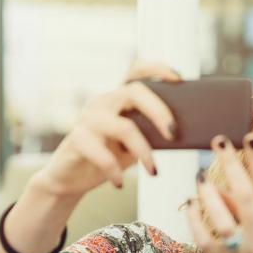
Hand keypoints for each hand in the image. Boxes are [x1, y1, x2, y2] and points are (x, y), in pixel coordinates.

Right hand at [32, 61, 179, 196]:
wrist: (70, 178)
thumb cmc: (108, 157)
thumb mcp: (135, 144)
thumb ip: (152, 134)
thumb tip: (181, 135)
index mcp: (119, 99)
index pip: (136, 71)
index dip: (157, 69)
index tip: (178, 78)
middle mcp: (102, 102)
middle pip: (134, 92)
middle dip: (159, 112)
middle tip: (174, 134)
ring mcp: (88, 119)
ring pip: (124, 127)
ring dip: (144, 152)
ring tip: (154, 171)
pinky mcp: (76, 139)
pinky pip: (102, 154)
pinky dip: (114, 170)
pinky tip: (119, 183)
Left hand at [187, 134, 252, 252]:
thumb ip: (252, 206)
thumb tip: (224, 183)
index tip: (249, 137)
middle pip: (245, 195)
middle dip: (231, 165)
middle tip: (220, 141)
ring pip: (222, 217)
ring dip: (209, 192)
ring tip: (202, 178)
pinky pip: (204, 237)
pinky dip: (196, 217)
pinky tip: (192, 203)